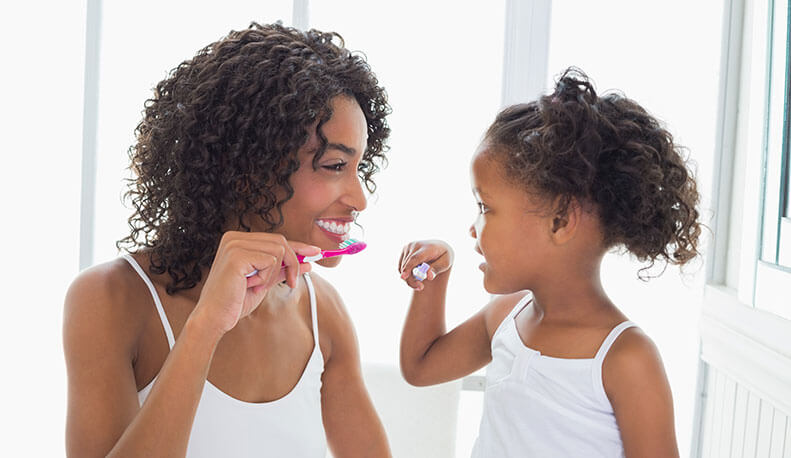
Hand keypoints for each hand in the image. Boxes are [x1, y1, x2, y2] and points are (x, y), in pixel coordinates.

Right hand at [192, 231, 320, 336]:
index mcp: (238, 240)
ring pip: (279, 250)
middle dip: (292, 263)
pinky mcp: (237, 255)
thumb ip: (283, 269)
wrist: (215, 317)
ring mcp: (234, 244)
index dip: (298, 246)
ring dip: (274, 273)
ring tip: (258, 286)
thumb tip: (308, 262)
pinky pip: (270, 260)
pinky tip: (251, 286)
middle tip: (291, 283)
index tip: (316, 252)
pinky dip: (266, 277)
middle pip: (281, 241)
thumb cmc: (235, 301)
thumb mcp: (265, 281)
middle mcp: (234, 237)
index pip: (276, 239)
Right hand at [398, 240, 453, 290]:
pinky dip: (406, 274)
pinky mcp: (404, 250)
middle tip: (420, 288)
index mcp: (427, 248)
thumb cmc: (443, 257)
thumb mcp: (445, 263)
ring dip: (410, 278)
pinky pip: (400, 267)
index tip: (403, 277)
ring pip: (402, 268)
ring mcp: (408, 247)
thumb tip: (429, 276)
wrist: (439, 247)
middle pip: (408, 266)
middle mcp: (415, 245)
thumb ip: (437, 269)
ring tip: (421, 283)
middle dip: (412, 280)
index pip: (415, 258)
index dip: (408, 267)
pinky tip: (416, 275)